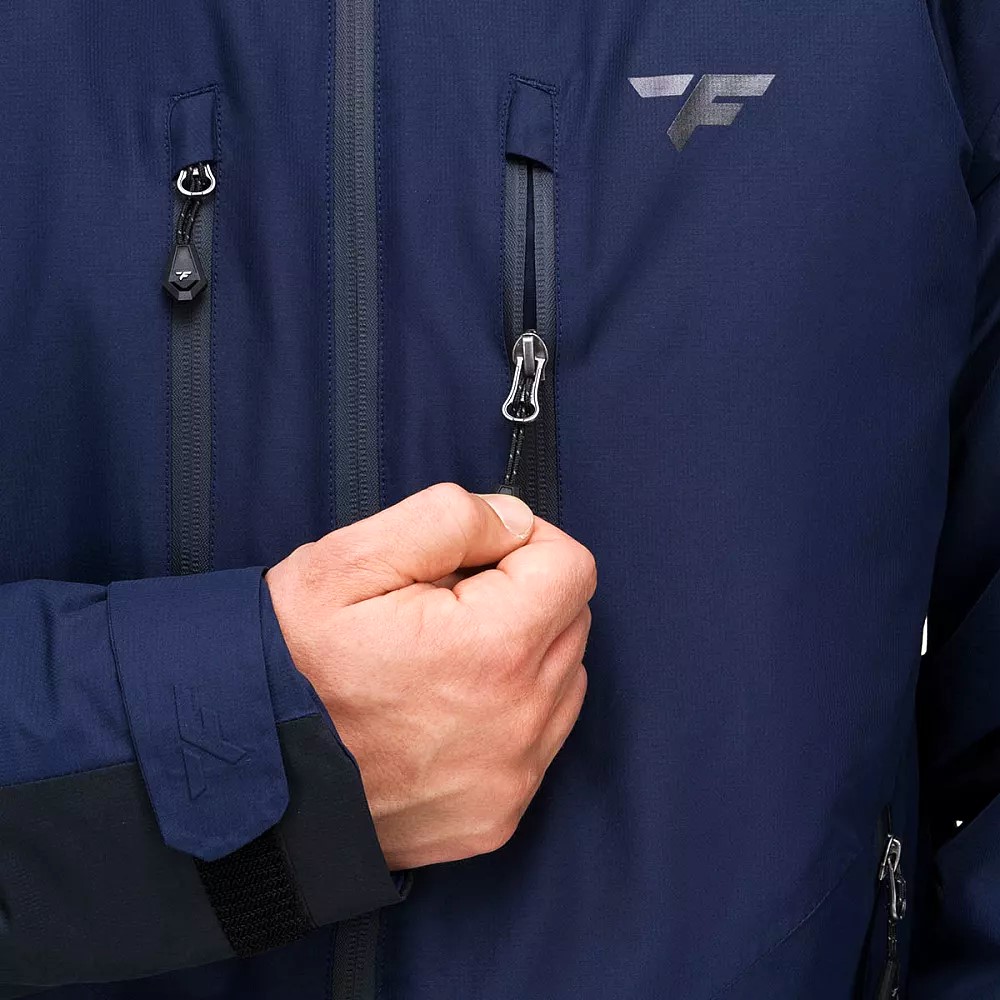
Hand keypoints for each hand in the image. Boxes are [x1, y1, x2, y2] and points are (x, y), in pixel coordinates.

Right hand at [265, 483, 594, 869]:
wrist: (245, 773)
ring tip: (444, 658)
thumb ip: (450, 519)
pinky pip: (538, 743)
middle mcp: (517, 721)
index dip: (526, 544)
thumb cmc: (288, 663)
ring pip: (562, 682)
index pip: (571, 568)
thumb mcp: (349, 560)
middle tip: (446, 604)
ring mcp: (510, 778)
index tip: (477, 555)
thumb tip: (516, 523)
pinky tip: (446, 709)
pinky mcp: (496, 816)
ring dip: (523, 656)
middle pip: (571, 622)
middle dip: (522, 597)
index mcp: (492, 649)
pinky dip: (509, 715)